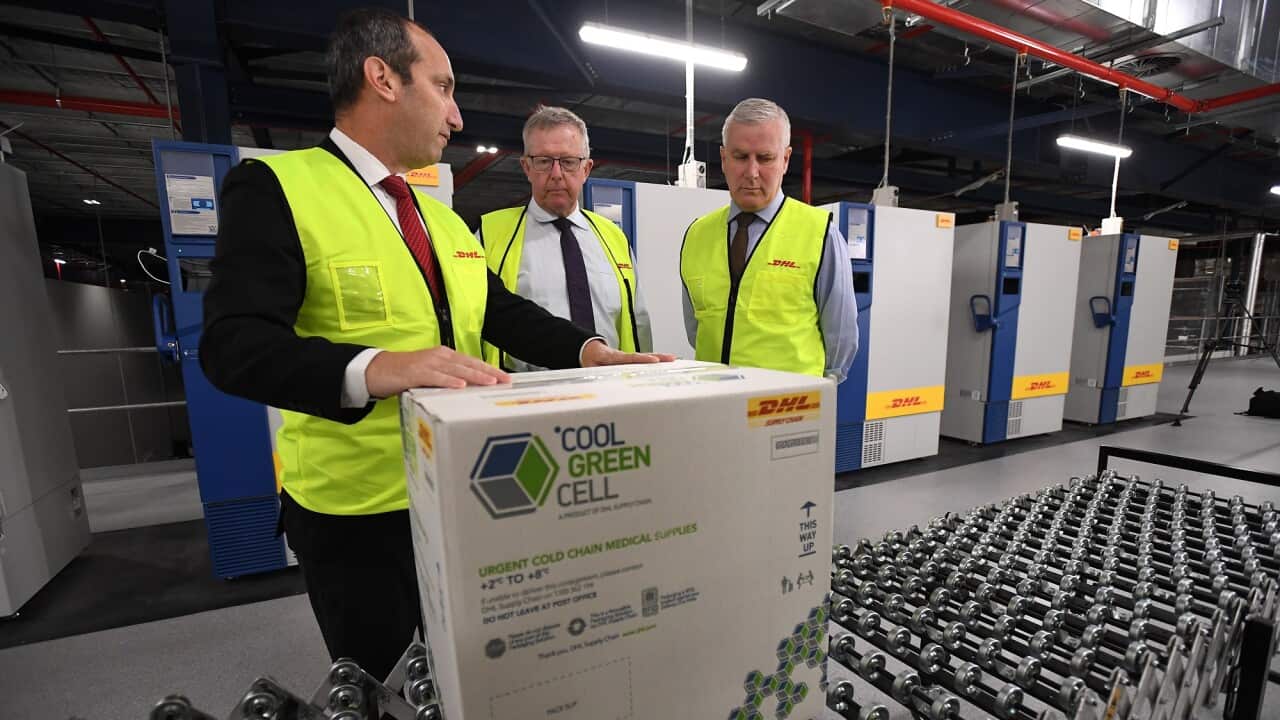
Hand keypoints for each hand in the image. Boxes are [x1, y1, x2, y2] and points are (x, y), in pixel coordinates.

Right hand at [366, 346, 509, 395]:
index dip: (490, 370)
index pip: (472, 362)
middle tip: (505, 381)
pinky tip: (461, 385)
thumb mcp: (432, 374)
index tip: (506, 378)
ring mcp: (428, 363)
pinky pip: (435, 377)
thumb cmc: (407, 374)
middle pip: (469, 364)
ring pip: (456, 369)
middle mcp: (440, 356)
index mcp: (446, 356)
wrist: (378, 369)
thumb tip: (469, 391)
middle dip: (489, 373)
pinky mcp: (415, 372)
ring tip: (490, 382)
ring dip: (474, 376)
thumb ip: (448, 379)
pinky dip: (448, 381)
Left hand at [580, 339, 676, 366]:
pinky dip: (655, 362)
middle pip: (643, 356)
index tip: (653, 360)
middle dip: (658, 357)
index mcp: (614, 357)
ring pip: (645, 357)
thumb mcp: (589, 367)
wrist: (591, 350)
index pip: (630, 358)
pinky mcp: (631, 361)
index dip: (643, 359)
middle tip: (671, 358)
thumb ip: (594, 374)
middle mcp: (624, 356)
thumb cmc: (592, 359)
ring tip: (673, 360)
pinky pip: (644, 361)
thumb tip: (598, 383)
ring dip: (659, 359)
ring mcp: (629, 357)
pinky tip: (665, 365)